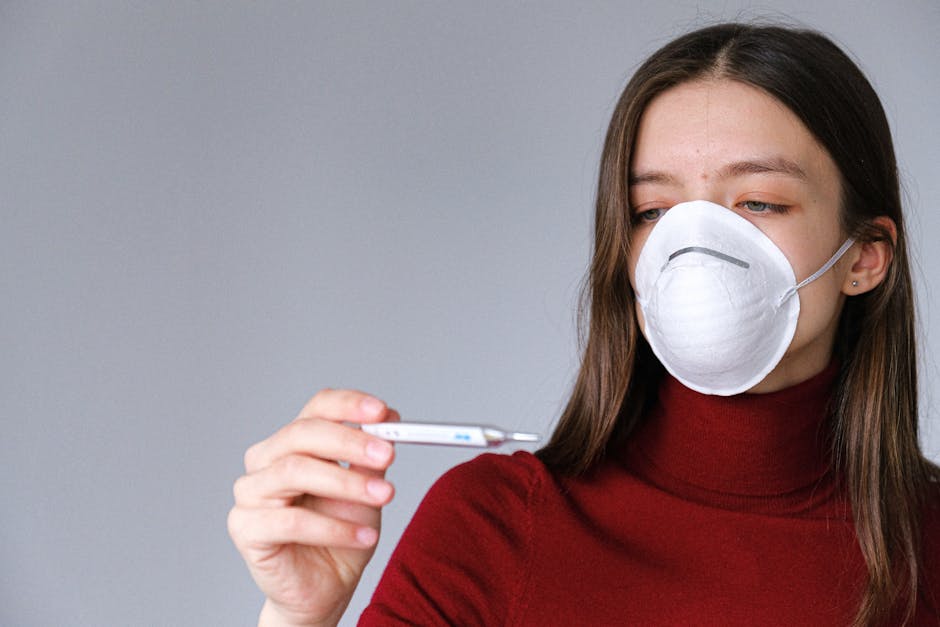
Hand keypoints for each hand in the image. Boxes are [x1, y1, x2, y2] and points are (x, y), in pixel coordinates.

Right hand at [228, 389, 397, 625]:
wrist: (325, 588)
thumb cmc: (340, 534)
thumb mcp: (365, 489)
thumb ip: (370, 456)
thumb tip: (389, 420)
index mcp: (294, 442)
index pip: (316, 407)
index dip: (348, 405)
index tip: (382, 413)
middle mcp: (266, 460)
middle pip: (302, 433)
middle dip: (350, 441)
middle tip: (388, 452)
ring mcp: (251, 493)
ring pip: (295, 471)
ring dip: (347, 482)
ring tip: (384, 495)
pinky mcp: (245, 528)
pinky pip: (291, 520)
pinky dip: (335, 528)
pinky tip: (365, 537)